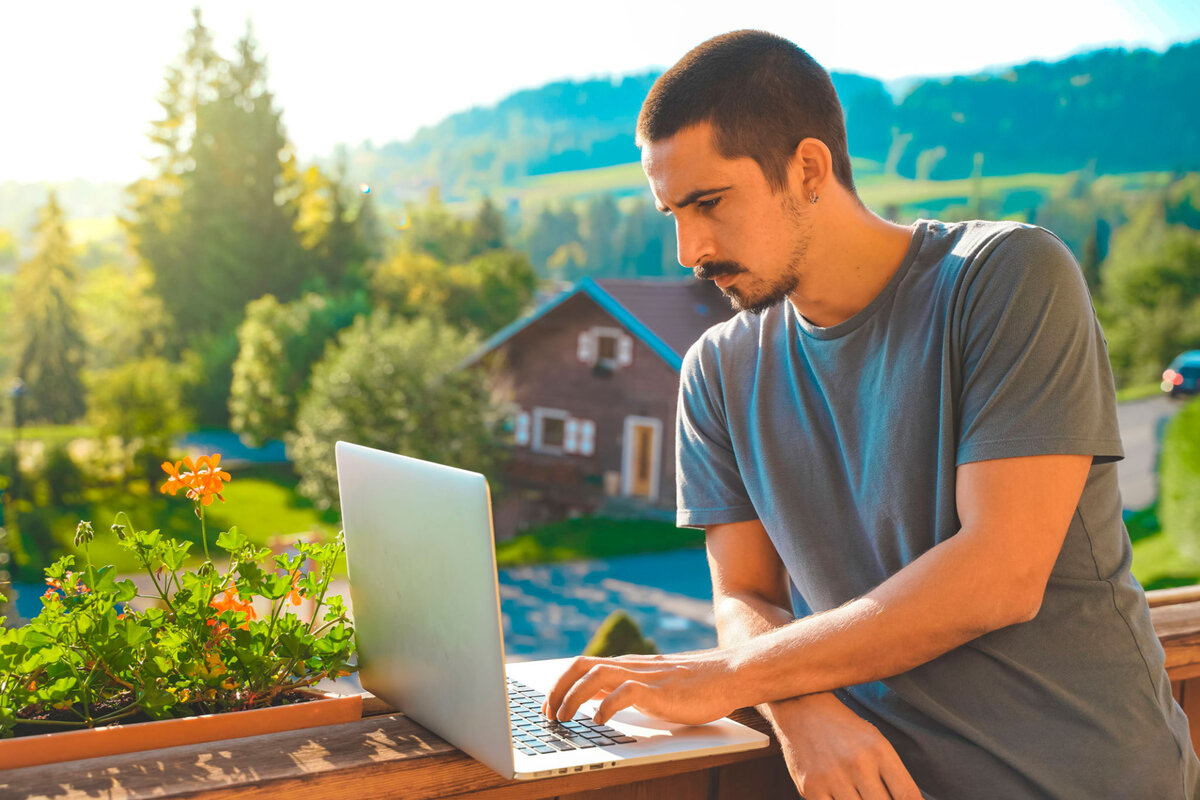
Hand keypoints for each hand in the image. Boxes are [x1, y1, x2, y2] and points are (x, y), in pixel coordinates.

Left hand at [541, 650, 741, 725]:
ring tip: (564, 719)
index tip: (548, 706)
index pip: (582, 665)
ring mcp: (644, 675)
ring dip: (573, 697)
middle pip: (581, 666)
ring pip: (596, 675)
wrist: (728, 675)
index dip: (560, 684)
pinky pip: (624, 692)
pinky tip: (598, 721)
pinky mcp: (658, 689)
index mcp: (627, 666)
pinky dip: (606, 706)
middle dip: (558, 689)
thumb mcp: (652, 686)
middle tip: (548, 714)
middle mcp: (630, 666)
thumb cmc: (694, 686)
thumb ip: (627, 689)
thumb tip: (600, 701)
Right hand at [768, 692, 920, 799]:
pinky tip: (842, 797)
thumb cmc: (844, 729)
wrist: (802, 708)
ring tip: (860, 795)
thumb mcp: (876, 742)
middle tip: (875, 796)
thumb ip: (892, 775)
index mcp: (880, 751)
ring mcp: (833, 777)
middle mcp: (858, 764)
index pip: (908, 795)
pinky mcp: (811, 787)